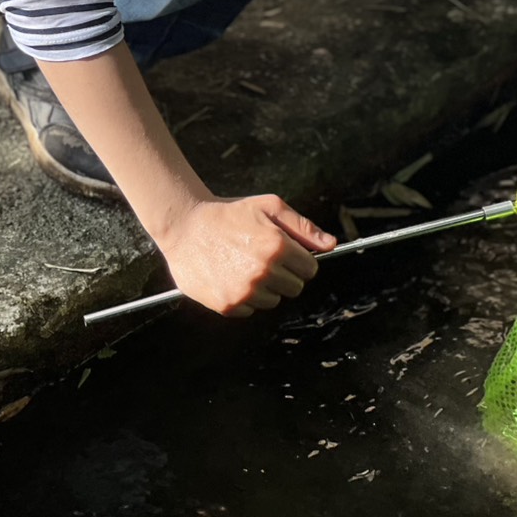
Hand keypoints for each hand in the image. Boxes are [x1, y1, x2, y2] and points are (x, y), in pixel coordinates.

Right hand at [159, 194, 336, 316]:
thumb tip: (331, 245)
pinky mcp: (228, 305)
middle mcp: (263, 272)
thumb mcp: (269, 207)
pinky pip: (250, 310)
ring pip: (273, 300)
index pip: (310, 269)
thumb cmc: (229, 213)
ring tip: (243, 264)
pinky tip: (230, 275)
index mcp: (277, 246)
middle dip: (284, 273)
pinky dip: (244, 297)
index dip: (299, 259)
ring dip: (265, 287)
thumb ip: (303, 227)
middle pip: (294, 287)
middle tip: (262, 256)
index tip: (286, 252)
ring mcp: (245, 291)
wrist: (186, 226)